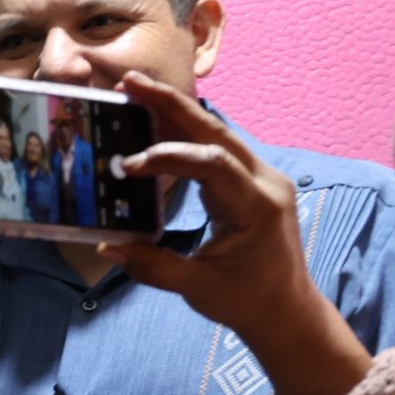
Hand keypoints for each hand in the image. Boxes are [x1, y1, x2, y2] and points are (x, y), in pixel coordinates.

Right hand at [98, 76, 371, 394]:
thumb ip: (152, 265)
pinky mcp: (254, 182)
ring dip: (179, 112)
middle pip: (217, 130)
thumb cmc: (246, 301)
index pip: (210, 163)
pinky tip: (159, 122)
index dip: (167, 156)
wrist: (287, 311)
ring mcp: (264, 178)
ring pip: (219, 133)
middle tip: (131, 83)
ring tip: (138, 92)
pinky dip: (189, 133)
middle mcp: (266, 183)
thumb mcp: (196, 287)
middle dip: (172, 104)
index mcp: (256, 207)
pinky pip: (220, 148)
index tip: (127, 166)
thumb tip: (107, 246)